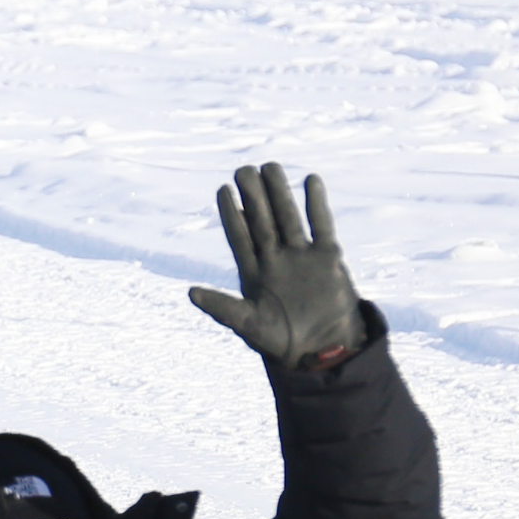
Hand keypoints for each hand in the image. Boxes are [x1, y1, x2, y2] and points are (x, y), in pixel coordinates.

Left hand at [186, 163, 363, 371]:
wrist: (322, 351)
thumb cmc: (281, 341)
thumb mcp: (248, 325)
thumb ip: (223, 308)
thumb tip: (190, 293)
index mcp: (253, 273)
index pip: (239, 237)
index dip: (231, 214)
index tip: (222, 190)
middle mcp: (275, 259)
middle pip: (263, 221)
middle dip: (253, 196)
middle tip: (243, 169)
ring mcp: (302, 256)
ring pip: (289, 217)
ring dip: (280, 193)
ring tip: (271, 167)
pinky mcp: (328, 258)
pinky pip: (321, 225)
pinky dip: (317, 205)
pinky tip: (311, 180)